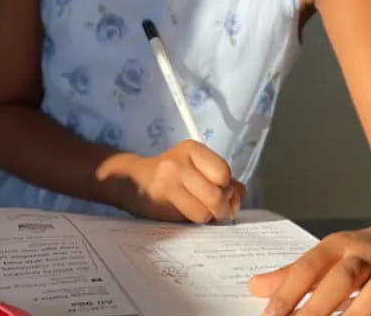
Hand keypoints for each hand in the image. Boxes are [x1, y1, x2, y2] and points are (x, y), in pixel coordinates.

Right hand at [117, 140, 244, 223]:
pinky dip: (193, 221)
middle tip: (215, 210)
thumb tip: (239, 195)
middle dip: (221, 208)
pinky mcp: (160, 200)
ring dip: (207, 217)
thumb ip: (221, 179)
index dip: (227, 189)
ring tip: (198, 211)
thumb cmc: (169, 175)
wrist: (131, 180)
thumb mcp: (195, 168)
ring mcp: (168, 181)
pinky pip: (189, 219)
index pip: (224, 173)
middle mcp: (179, 162)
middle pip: (217, 194)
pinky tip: (185, 213)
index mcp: (192, 149)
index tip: (221, 192)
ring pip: (205, 211)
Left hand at [248, 217, 370, 315]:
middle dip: (319, 307)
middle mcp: (368, 254)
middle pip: (343, 278)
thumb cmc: (358, 254)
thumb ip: (292, 275)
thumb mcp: (326, 255)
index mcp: (339, 244)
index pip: (309, 266)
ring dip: (358, 314)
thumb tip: (253, 287)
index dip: (288, 291)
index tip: (270, 315)